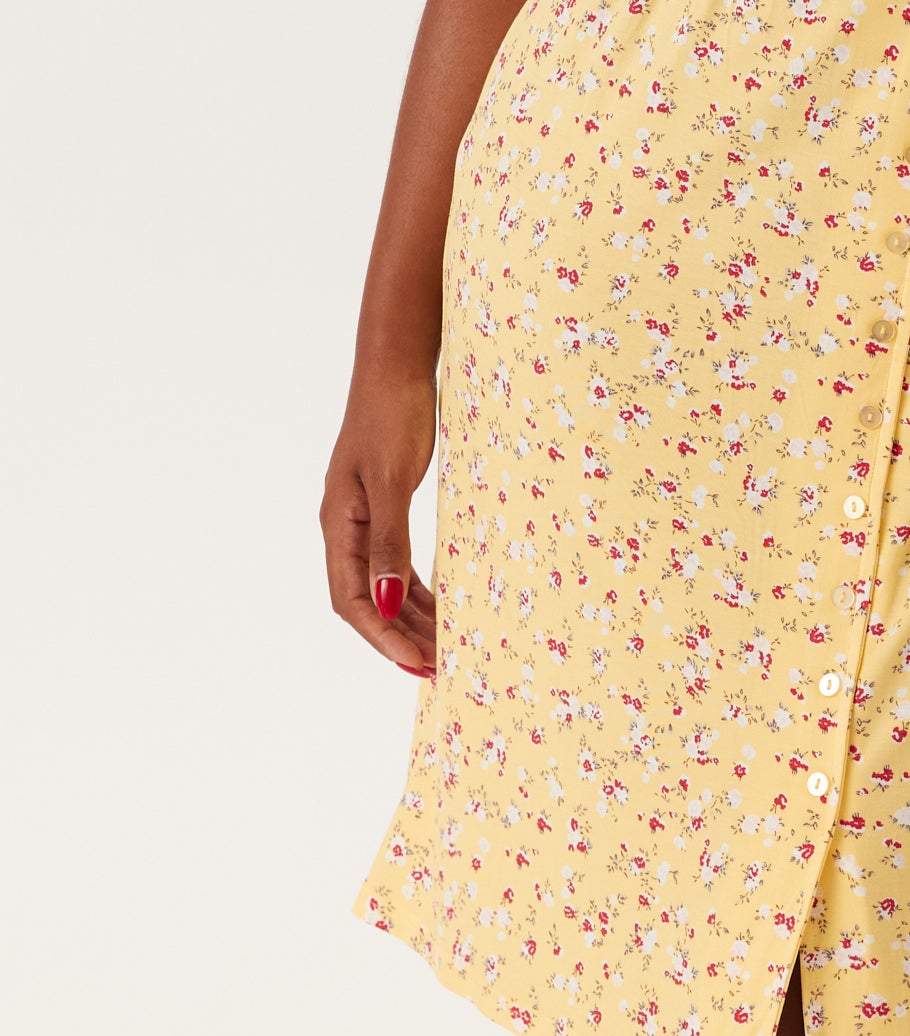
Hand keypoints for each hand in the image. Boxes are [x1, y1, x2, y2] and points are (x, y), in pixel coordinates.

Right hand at [321, 367, 438, 676]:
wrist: (396, 365)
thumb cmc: (392, 415)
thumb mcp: (391, 480)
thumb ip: (388, 542)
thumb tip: (383, 602)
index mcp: (338, 525)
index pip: (352, 601)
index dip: (382, 638)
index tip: (418, 665)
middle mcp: (344, 528)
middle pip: (366, 601)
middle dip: (398, 639)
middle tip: (438, 669)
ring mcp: (363, 518)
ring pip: (383, 586)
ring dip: (409, 619)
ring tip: (444, 648)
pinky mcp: (385, 507)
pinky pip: (395, 563)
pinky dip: (415, 589)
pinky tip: (440, 607)